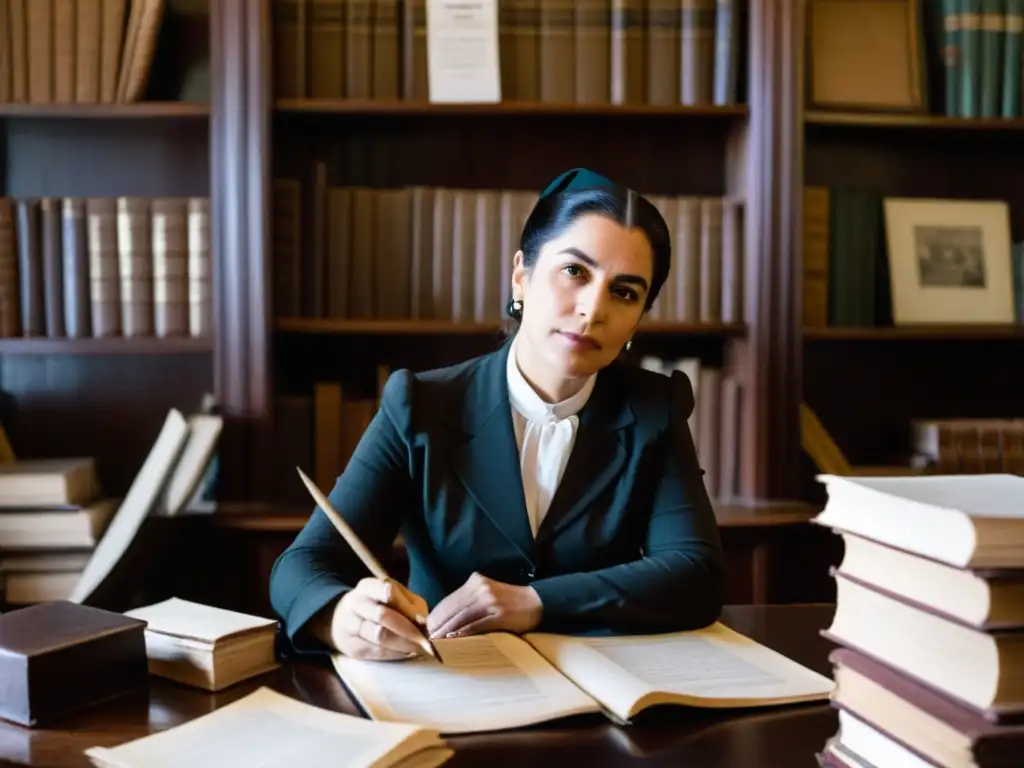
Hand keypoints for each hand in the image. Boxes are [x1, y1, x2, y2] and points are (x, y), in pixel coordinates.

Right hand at [324, 577, 431, 660]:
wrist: (342, 620)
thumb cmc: (377, 605)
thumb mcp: (390, 596)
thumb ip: (407, 603)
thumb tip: (423, 621)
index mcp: (367, 587)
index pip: (385, 589)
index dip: (404, 603)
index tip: (419, 616)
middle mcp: (355, 604)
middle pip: (382, 615)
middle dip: (408, 629)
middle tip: (426, 639)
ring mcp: (350, 626)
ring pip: (380, 636)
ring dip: (404, 643)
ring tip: (420, 647)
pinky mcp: (352, 648)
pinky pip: (377, 652)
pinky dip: (395, 653)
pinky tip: (406, 652)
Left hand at [427, 572, 542, 638]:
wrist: (537, 603)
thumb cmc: (509, 602)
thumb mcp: (487, 594)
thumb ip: (468, 602)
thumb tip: (446, 619)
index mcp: (476, 581)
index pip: (449, 599)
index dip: (436, 614)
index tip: (426, 627)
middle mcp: (481, 588)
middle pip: (453, 608)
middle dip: (438, 624)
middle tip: (426, 637)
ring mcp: (490, 600)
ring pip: (461, 617)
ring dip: (446, 631)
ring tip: (436, 641)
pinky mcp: (499, 614)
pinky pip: (476, 625)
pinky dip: (463, 633)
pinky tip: (453, 640)